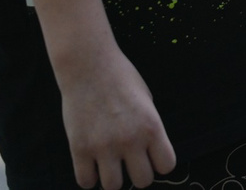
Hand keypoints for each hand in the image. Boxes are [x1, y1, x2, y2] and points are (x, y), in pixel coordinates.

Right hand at [55, 41, 175, 188]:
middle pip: (142, 181)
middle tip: (129, 163)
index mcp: (152, 126)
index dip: (159, 164)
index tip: (151, 158)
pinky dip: (89, 178)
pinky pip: (85, 181)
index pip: (166, 165)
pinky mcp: (79, 149)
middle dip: (137, 174)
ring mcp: (103, 146)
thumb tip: (148, 152)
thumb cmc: (121, 78)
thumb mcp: (146, 100)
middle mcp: (130, 140)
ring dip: (112, 178)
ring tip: (109, 166)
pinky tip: (91, 166)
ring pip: (113, 186)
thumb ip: (148, 127)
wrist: (89, 66)